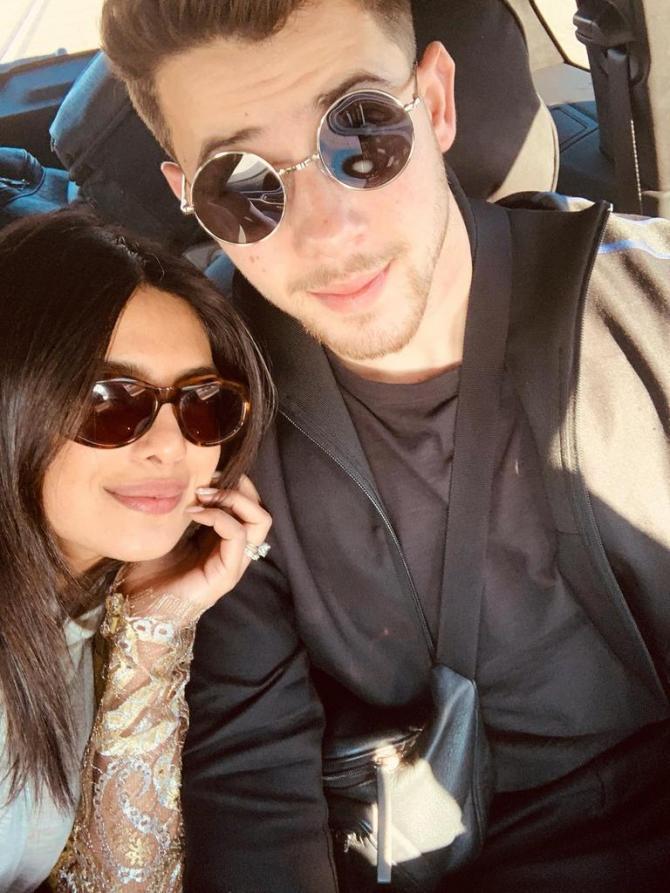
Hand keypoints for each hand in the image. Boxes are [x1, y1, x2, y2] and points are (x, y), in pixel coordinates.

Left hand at [123, 474, 270, 627]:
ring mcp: (234, 564)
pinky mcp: (226, 574)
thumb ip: (182, 509)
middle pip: (261, 510)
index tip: (206, 474)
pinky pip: (237, 536)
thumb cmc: (147, 573)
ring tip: (203, 496)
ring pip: (260, 521)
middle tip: (207, 484)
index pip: (249, 505)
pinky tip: (193, 514)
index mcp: (222, 540)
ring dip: (233, 500)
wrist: (136, 611)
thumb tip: (185, 479)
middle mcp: (234, 551)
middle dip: (240, 488)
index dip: (234, 483)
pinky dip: (218, 517)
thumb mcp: (167, 532)